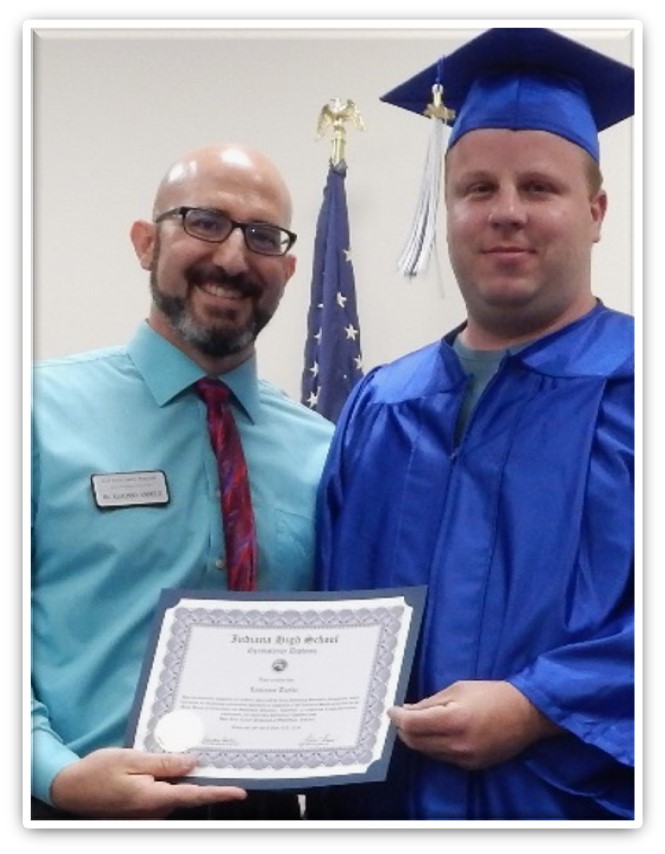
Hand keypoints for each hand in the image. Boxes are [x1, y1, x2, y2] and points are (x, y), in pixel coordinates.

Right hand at [50, 747, 246, 818]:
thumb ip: (164, 763)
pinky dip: (176, 780)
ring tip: (209, 757)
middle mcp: (155, 809)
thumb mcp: (132, 760)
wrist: (70, 789)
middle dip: (209, 780)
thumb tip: (193, 763)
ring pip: (178, 792)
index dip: (219, 794)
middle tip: (229, 762)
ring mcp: (148, 810)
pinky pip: (166, 792)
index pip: (195, 796)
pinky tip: (180, 763)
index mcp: (154, 799)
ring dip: (191, 778)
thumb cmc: (98, 772)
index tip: (240, 793)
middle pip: (189, 794)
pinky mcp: (142, 806)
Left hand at [388, 680, 560, 770]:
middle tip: (400, 716)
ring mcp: (465, 759)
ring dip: (417, 738)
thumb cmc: (493, 694)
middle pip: (415, 742)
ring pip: (427, 752)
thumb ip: (431, 702)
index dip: (398, 717)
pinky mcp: (472, 766)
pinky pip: (443, 757)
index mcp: (454, 720)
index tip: (391, 710)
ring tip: (416, 722)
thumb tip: (408, 710)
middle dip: (403, 729)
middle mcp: (458, 744)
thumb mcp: (458, 689)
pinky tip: (436, 732)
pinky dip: (434, 746)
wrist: (528, 714)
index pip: (413, 725)